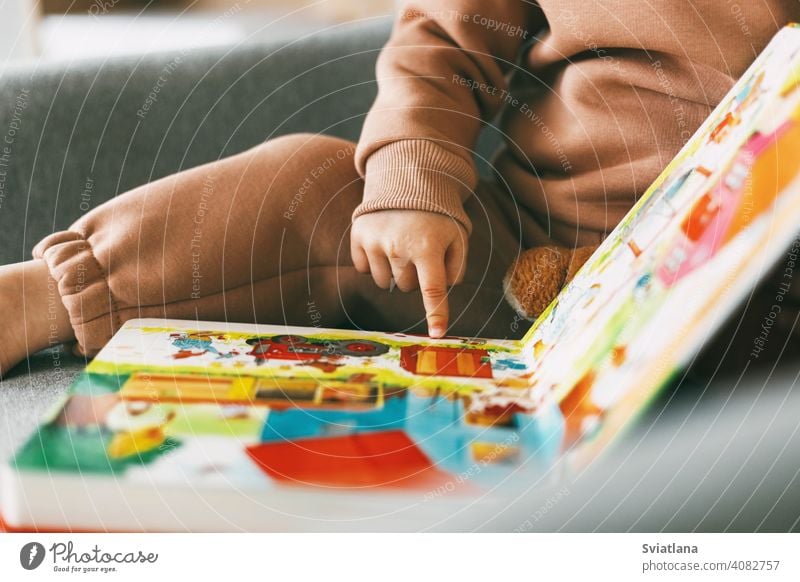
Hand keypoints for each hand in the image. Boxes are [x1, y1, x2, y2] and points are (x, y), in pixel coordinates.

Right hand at [350, 210, 467, 337]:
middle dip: (414, 275)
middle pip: (405, 287)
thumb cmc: (437, 214)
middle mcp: (399, 247)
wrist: (407, 179)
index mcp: (428, 247)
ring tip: (400, 244)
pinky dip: (372, 261)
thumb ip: (457, 267)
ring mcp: (375, 242)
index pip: (433, 290)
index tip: (437, 334)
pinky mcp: (358, 237)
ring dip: (393, 270)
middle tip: (418, 251)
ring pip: (383, 281)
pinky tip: (383, 242)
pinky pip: (363, 268)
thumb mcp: (457, 236)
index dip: (436, 314)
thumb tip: (443, 291)